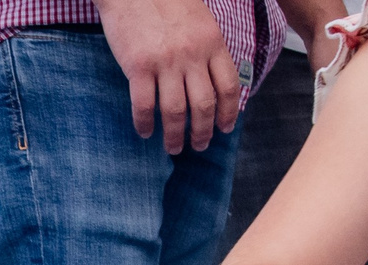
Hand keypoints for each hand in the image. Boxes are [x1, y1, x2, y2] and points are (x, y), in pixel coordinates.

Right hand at [96, 0, 241, 153]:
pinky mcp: (138, 66)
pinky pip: (144, 105)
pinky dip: (144, 124)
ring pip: (175, 112)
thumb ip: (207, 48)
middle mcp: (192, 55)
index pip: (229, 87)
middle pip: (204, 105)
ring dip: (175, 135)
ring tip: (173, 147)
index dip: (229, 113)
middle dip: (202, 132)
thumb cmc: (165, 0)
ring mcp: (165, 62)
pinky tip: (145, 132)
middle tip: (198, 145)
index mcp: (212, 42)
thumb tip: (210, 80)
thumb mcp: (199, 20)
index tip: (224, 128)